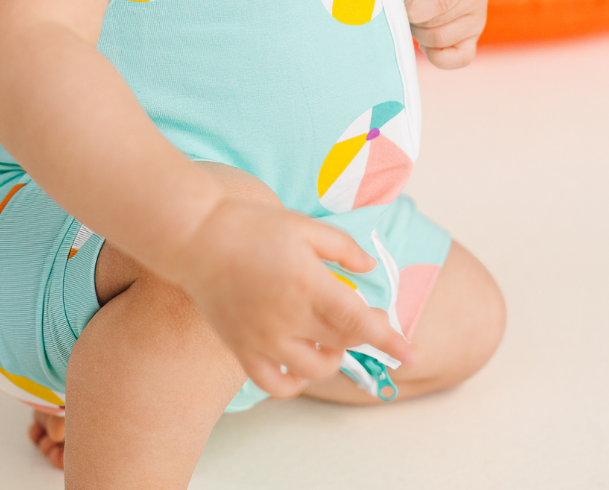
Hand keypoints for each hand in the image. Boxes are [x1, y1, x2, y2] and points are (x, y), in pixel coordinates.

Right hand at [171, 198, 417, 397]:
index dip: (389, 338)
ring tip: (330, 337)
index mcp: (307, 283)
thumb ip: (342, 248)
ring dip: (332, 358)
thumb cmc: (251, 225)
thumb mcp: (304, 225)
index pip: (359, 321)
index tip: (412, 352)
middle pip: (341, 343)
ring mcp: (264, 338)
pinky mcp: (242, 349)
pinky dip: (296, 381)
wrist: (196, 236)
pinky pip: (277, 383)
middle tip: (361, 316)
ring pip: (314, 369)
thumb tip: (369, 270)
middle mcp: (288, 317)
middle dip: (361, 334)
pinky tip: (301, 361)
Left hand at [400, 0, 487, 68]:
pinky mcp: (472, 38)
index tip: (401, 3)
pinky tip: (426, 40)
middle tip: (409, 4)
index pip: (440, 2)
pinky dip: (437, 55)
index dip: (413, 9)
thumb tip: (406, 1)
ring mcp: (477, 21)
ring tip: (418, 15)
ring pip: (440, 43)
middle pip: (437, 26)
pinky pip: (459, 59)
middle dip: (414, 20)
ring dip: (420, 33)